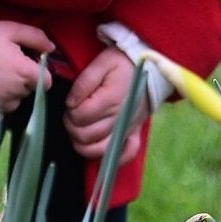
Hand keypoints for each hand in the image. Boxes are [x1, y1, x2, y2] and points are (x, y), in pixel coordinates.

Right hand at [0, 20, 55, 113]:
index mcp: (25, 73)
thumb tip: (51, 49)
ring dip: (11, 91)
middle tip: (5, 64)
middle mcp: (16, 92)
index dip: (39, 71)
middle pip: (31, 90)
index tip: (27, 63)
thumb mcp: (10, 29)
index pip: (46, 81)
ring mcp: (0, 105)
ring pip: (16, 101)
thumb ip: (36, 38)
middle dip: (24, 79)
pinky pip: (0, 110)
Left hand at [65, 47, 140, 161]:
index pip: (79, 117)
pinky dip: (110, 158)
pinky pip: (124, 156)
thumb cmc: (123, 63)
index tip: (71, 103)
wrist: (151, 68)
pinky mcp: (134, 134)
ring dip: (82, 144)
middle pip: (85, 136)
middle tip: (72, 115)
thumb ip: (84, 83)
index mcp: (111, 100)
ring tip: (79, 129)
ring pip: (98, 151)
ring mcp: (128, 129)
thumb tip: (71, 103)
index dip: (69, 111)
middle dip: (72, 127)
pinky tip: (97, 149)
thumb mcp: (102, 63)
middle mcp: (120, 119)